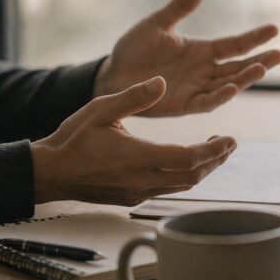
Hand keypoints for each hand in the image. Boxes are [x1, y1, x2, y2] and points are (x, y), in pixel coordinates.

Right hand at [31, 76, 236, 205]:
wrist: (50, 173)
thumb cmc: (72, 139)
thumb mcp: (101, 109)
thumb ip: (134, 96)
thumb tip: (162, 82)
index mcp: (138, 156)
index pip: (189, 158)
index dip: (214, 151)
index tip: (230, 139)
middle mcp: (143, 179)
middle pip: (193, 176)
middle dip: (216, 160)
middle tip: (229, 144)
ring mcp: (139, 192)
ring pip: (183, 185)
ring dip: (203, 169)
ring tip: (214, 151)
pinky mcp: (133, 197)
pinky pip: (169, 189)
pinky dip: (185, 175)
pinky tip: (187, 161)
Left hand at [94, 0, 279, 115]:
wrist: (111, 75)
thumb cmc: (133, 49)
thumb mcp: (157, 23)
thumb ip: (180, 7)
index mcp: (202, 51)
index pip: (235, 45)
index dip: (255, 38)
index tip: (275, 30)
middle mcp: (205, 71)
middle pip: (239, 66)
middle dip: (260, 61)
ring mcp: (197, 88)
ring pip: (228, 84)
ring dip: (245, 78)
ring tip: (261, 68)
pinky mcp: (184, 105)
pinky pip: (206, 101)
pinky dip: (219, 96)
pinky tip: (230, 88)